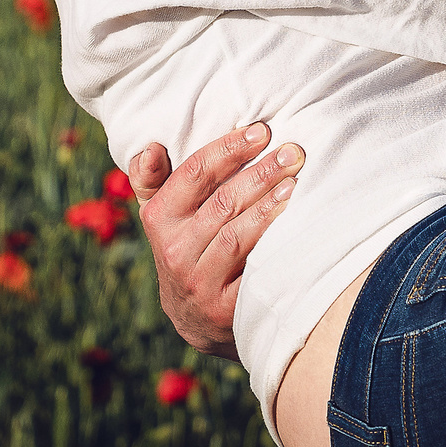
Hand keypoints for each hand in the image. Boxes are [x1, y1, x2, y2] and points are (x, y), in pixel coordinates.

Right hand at [125, 124, 300, 357]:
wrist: (193, 315)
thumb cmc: (185, 245)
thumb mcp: (162, 214)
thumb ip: (152, 179)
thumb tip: (151, 148)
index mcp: (159, 218)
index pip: (194, 173)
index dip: (228, 148)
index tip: (261, 131)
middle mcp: (174, 249)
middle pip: (222, 201)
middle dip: (260, 172)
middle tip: (292, 151)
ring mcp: (199, 280)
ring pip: (236, 234)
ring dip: (269, 205)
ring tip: (294, 181)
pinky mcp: (224, 306)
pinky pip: (251, 268)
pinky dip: (272, 242)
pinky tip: (292, 221)